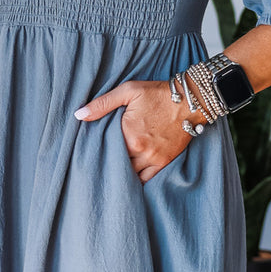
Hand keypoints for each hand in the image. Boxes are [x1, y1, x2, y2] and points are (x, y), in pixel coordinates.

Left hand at [73, 78, 195, 182]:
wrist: (191, 101)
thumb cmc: (158, 94)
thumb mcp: (128, 91)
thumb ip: (102, 104)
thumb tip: (78, 115)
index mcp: (128, 135)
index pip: (104, 151)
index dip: (97, 152)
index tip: (89, 152)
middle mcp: (140, 151)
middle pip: (116, 165)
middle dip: (107, 164)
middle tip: (97, 165)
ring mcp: (153, 159)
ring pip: (130, 175)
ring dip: (121, 173)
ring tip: (111, 172)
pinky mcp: (164, 162)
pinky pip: (147, 179)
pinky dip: (136, 180)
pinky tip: (128, 178)